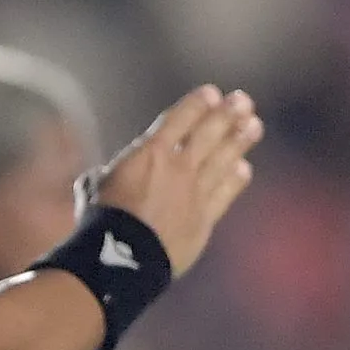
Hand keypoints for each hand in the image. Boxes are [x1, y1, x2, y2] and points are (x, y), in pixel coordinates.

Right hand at [87, 85, 262, 278]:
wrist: (123, 257)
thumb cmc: (101, 220)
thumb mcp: (94, 187)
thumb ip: (107, 176)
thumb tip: (98, 178)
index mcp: (151, 152)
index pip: (181, 118)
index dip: (198, 103)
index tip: (212, 92)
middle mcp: (178, 167)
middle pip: (210, 133)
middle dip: (228, 114)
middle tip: (244, 101)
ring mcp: (195, 193)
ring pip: (224, 159)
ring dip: (241, 140)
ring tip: (254, 126)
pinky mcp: (204, 219)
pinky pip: (225, 193)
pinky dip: (236, 179)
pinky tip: (244, 168)